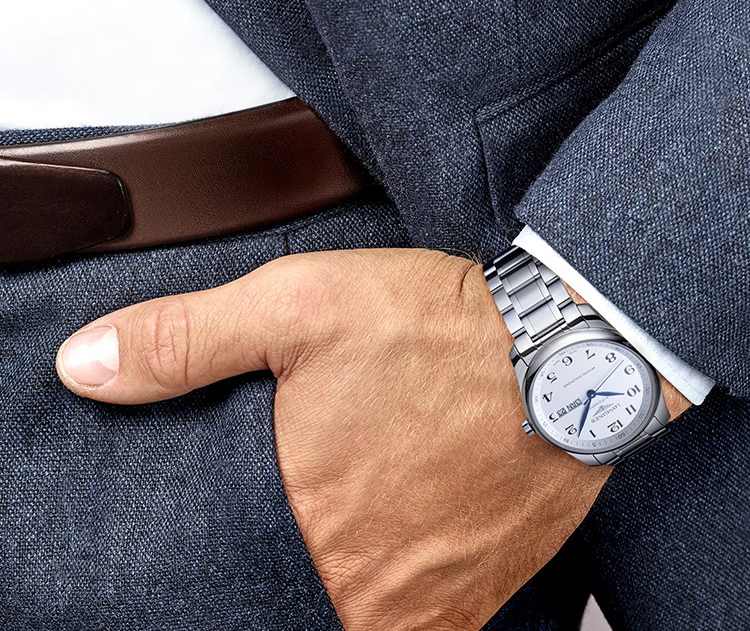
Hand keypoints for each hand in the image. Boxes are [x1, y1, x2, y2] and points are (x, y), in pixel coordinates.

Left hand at [55, 249, 684, 629]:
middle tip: (307, 500)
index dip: (219, 550)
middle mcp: (373, 587)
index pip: (225, 576)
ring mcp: (437, 601)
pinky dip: (401, 571)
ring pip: (361, 603)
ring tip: (359, 507)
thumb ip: (184, 342)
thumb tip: (83, 368)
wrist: (570, 344)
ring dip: (350, 562)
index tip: (235, 524)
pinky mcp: (487, 589)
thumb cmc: (438, 327)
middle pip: (296, 590)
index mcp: (311, 525)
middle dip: (290, 550)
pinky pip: (425, 607)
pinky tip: (404, 516)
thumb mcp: (296, 307)